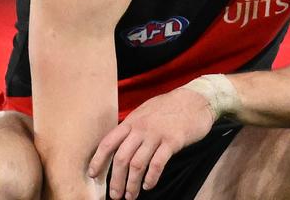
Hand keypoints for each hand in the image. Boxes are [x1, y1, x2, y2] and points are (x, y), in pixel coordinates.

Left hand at [88, 87, 214, 199]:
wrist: (196, 99)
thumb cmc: (170, 106)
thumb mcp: (145, 111)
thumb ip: (132, 126)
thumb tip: (119, 143)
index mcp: (132, 121)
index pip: (108, 142)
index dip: (98, 160)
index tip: (93, 174)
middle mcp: (141, 128)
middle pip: (121, 158)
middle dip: (115, 180)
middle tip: (115, 195)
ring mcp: (156, 134)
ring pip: (137, 164)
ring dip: (132, 184)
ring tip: (131, 195)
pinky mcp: (173, 141)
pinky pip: (157, 164)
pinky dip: (151, 178)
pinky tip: (149, 185)